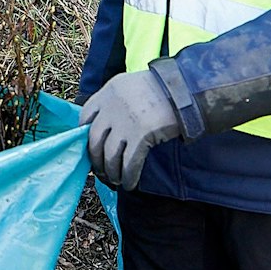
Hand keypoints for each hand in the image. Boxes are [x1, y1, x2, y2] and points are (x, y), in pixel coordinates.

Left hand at [80, 70, 182, 189]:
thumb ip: (116, 101)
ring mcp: (125, 122)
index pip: (86, 117)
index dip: (85, 136)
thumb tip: (107, 126)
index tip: (91, 148)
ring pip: (110, 155)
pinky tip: (129, 184)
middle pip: (94, 140)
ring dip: (111, 172)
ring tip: (115, 180)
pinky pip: (129, 163)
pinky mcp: (141, 136)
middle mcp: (112, 106)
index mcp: (108, 91)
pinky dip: (128, 176)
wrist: (185, 90)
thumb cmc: (162, 88)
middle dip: (96, 160)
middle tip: (101, 171)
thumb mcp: (132, 85)